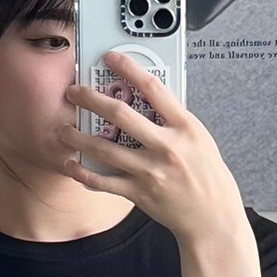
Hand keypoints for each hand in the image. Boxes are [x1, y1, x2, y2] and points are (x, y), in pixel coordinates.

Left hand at [68, 48, 243, 244]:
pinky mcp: (140, 193)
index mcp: (185, 128)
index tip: (110, 57)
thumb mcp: (200, 140)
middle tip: (73, 92)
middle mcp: (167, 147)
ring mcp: (151, 171)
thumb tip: (147, 100)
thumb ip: (175, 121)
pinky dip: (83, 173)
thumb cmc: (208, 176)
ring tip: (63, 130)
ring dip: (78, 138)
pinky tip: (71, 165)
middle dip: (90, 99)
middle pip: (120, 114)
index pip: (153, 88)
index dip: (128, 68)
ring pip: (105, 149)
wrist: (213, 218)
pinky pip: (104, 182)